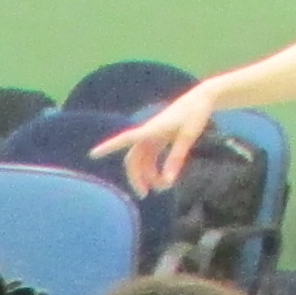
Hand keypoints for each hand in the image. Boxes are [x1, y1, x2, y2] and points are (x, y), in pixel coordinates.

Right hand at [101, 85, 217, 193]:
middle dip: (136, 177)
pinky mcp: (158, 138)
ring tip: (163, 188)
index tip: (92, 154)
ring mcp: (152, 136)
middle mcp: (147, 133)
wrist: (202, 99)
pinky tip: (164, 179)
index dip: (108, 146)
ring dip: (148, 176)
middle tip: (145, 195)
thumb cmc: (195, 114)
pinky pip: (150, 158)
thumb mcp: (187, 137)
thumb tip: (167, 181)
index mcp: (151, 129)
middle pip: (133, 159)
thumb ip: (176, 159)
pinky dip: (154, 169)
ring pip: (141, 161)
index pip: (125, 139)